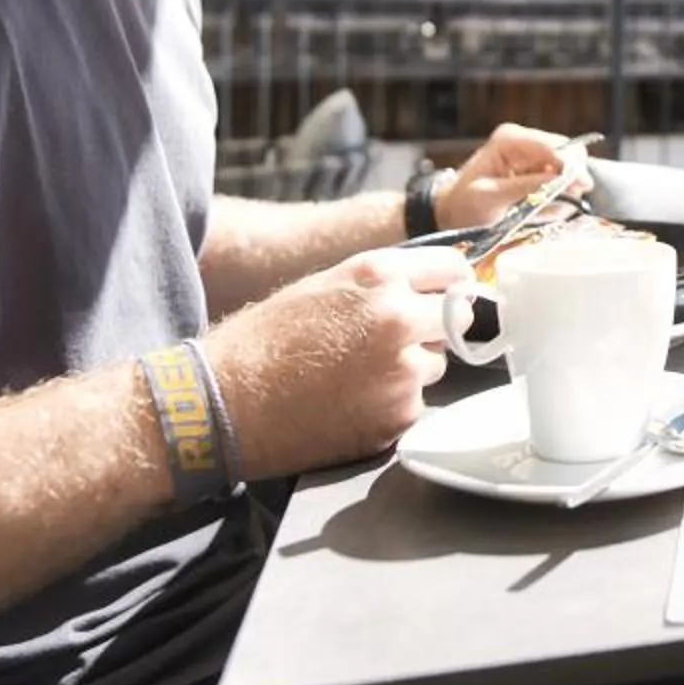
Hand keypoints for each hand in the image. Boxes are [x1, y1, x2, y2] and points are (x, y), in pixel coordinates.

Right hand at [201, 247, 468, 476]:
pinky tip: (353, 403)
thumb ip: (381, 284)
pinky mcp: (398, 415)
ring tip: (359, 375)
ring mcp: (402, 370)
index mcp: (379, 275)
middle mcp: (398, 317)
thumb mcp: (323, 286)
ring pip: (437, 364)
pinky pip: (417, 404)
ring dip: (413, 370)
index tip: (448, 297)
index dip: (452, 285)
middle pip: (457, 318)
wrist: (226, 402)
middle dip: (436, 328)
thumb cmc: (264, 340)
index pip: (455, 269)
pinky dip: (394, 406)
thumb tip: (430, 288)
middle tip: (400, 342)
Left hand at [435, 123, 586, 231]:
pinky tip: (542, 209)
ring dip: (565, 190)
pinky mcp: (538, 170)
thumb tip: (561, 181)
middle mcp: (524, 141)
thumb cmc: (464, 205)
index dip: (570, 164)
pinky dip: (559, 196)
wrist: (453, 214)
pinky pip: (562, 180)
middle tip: (569, 200)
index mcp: (509, 140)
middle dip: (571, 177)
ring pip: (569, 167)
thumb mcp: (491, 197)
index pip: (552, 145)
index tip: (581, 185)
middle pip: (568, 151)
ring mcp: (532, 155)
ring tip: (546, 210)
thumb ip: (526, 186)